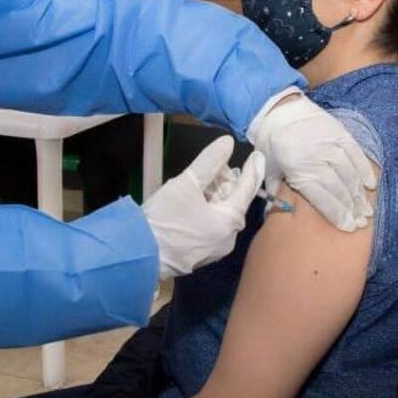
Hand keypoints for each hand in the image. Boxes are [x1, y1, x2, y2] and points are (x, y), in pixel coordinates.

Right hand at [142, 137, 264, 279]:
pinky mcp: (198, 254)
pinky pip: (211, 225)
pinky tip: (195, 198)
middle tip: (218, 165)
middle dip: (226, 182)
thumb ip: (209, 161)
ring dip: (215, 194)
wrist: (140, 255)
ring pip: (221, 214)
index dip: (252, 170)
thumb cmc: (166, 218)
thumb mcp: (187, 184)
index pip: (247, 190)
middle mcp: (227, 238)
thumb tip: (227, 142)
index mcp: (230, 222)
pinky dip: (207, 209)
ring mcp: (213, 249)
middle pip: (233, 202)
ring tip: (205, 178)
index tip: (257, 155)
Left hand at [250, 96, 376, 231]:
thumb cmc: (272, 144)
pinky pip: (356, 154)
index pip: (322, 198)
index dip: (337, 214)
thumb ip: (276, 194)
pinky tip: (371, 185)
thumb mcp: (269, 169)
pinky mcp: (340, 133)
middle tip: (362, 222)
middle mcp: (316, 158)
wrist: (279, 110)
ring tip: (367, 209)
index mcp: (297, 170)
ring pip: (350, 174)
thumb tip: (274, 217)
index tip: (349, 227)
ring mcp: (330, 144)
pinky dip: (365, 170)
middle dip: (353, 208)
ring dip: (360, 194)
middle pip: (339, 188)